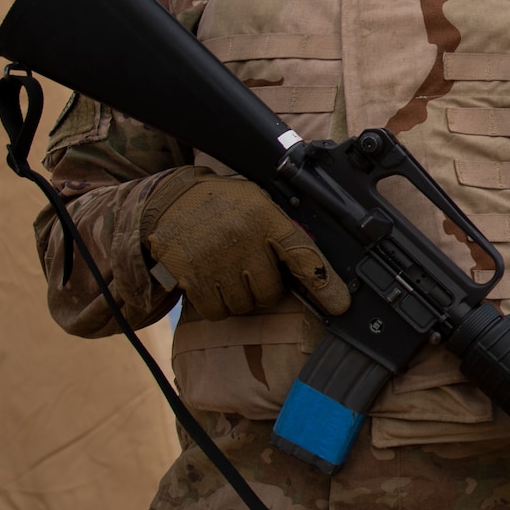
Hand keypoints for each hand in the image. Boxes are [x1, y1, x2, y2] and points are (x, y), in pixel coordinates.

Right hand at [142, 166, 349, 320]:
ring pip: (243, 305)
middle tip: (251, 269)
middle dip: (264, 288)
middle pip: (270, 292)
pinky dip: (217, 304)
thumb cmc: (224, 205)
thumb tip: (316, 272)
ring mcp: (216, 258)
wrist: (170, 199)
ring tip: (229, 271)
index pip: (304, 255)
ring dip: (240, 297)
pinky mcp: (191, 275)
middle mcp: (243, 238)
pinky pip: (217, 311)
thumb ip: (283, 232)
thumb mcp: (260, 204)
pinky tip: (212, 281)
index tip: (340, 305)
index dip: (325, 284)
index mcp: (267, 218)